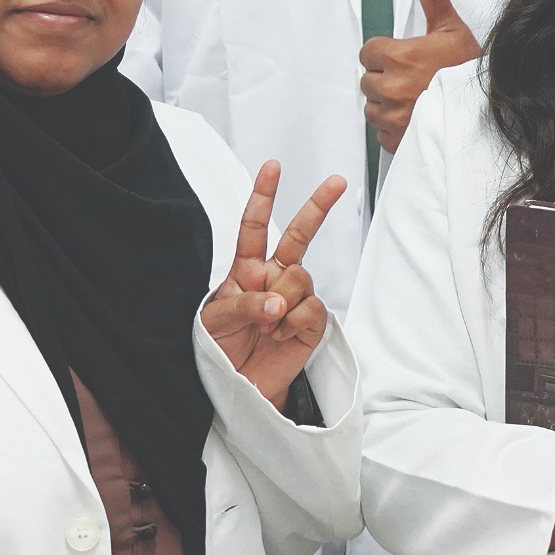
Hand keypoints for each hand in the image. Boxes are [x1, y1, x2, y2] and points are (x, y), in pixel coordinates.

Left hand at [200, 160, 344, 410]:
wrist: (239, 387)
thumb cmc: (221, 348)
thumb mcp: (216, 321)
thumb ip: (245, 304)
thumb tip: (277, 301)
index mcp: (246, 269)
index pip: (254, 226)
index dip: (263, 196)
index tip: (273, 167)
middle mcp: (274, 276)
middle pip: (298, 235)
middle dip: (318, 207)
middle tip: (338, 181)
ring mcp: (295, 297)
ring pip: (301, 277)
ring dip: (283, 301)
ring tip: (268, 325)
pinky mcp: (311, 321)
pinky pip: (311, 308)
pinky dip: (294, 322)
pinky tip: (282, 335)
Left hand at [360, 0, 482, 153]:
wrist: (491, 107)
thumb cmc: (471, 69)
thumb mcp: (452, 27)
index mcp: (399, 57)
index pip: (367, 54)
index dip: (384, 54)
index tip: (402, 58)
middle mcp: (392, 88)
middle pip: (368, 81)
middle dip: (385, 78)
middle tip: (412, 78)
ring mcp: (395, 117)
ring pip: (372, 108)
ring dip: (387, 104)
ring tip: (414, 98)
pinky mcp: (399, 140)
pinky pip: (381, 133)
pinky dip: (394, 127)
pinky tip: (415, 117)